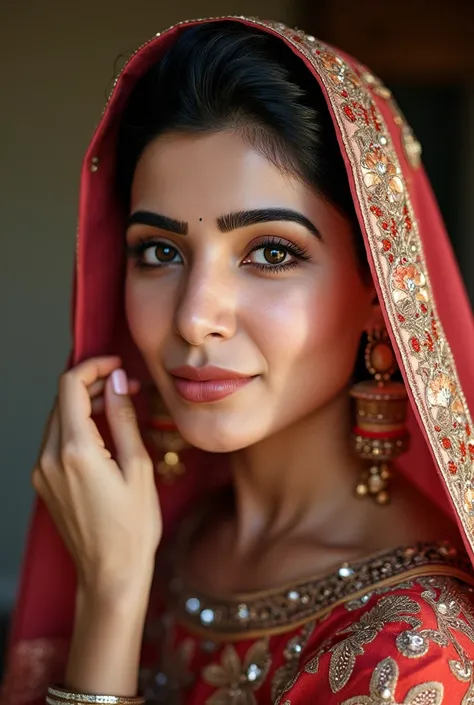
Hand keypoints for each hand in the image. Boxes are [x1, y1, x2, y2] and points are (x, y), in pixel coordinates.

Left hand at [33, 357, 161, 601]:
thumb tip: (117, 381)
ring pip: (57, 418)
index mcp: (75, 451)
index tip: (118, 366)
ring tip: (118, 406)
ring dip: (84, 404)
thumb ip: (123, 418)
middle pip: (62, 399)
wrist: (109, 573)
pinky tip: (102, 432)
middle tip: (126, 386)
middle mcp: (49, 457)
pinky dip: (76, 426)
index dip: (94, 366)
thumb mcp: (137, 467)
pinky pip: (55, 440)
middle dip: (93, 384)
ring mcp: (42, 471)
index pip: (71, 386)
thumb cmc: (132, 527)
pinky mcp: (44, 482)